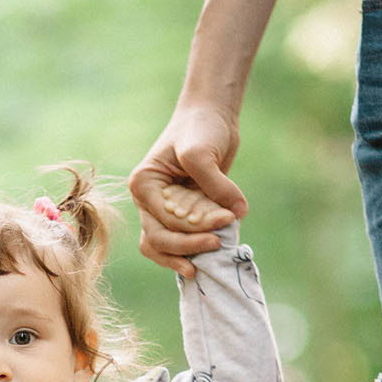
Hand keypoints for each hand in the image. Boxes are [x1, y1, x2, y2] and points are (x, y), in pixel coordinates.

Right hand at [129, 102, 248, 274]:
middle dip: (188, 246)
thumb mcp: (202, 152)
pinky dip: (192, 250)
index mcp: (144, 185)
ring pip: (162, 247)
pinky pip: (178, 242)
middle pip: (159, 239)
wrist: (211, 118)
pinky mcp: (180, 215)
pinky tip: (210, 255)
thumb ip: (216, 184)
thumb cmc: (201, 128)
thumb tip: (237, 213)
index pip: (165, 219)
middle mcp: (147, 201)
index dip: (194, 227)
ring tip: (207, 263)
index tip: (226, 220)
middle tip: (217, 244)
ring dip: (183, 256)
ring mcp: (161, 210)